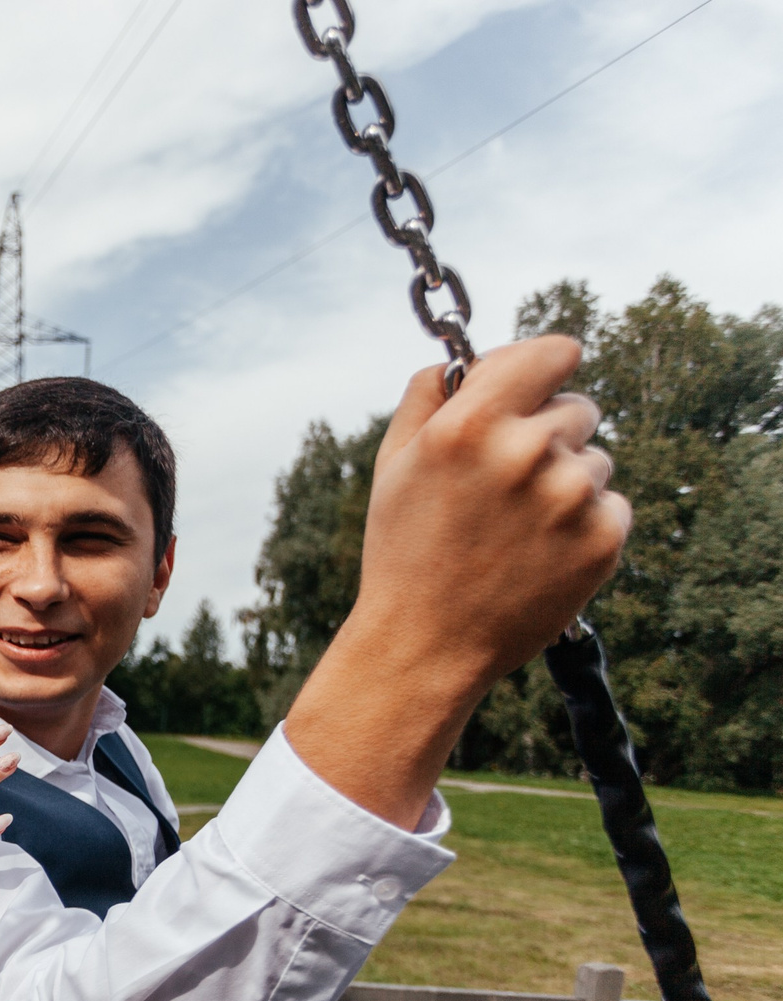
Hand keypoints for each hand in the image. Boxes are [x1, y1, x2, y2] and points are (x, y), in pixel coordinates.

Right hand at [348, 336, 631, 693]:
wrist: (427, 645)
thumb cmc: (405, 550)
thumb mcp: (393, 465)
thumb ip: (426, 395)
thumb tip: (466, 359)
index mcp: (469, 424)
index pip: (556, 351)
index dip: (543, 367)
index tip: (532, 389)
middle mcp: (525, 451)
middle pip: (578, 406)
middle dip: (548, 434)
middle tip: (505, 484)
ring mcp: (571, 496)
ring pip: (594, 459)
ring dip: (565, 482)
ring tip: (516, 528)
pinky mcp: (604, 538)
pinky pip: (611, 504)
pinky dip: (583, 524)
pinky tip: (539, 553)